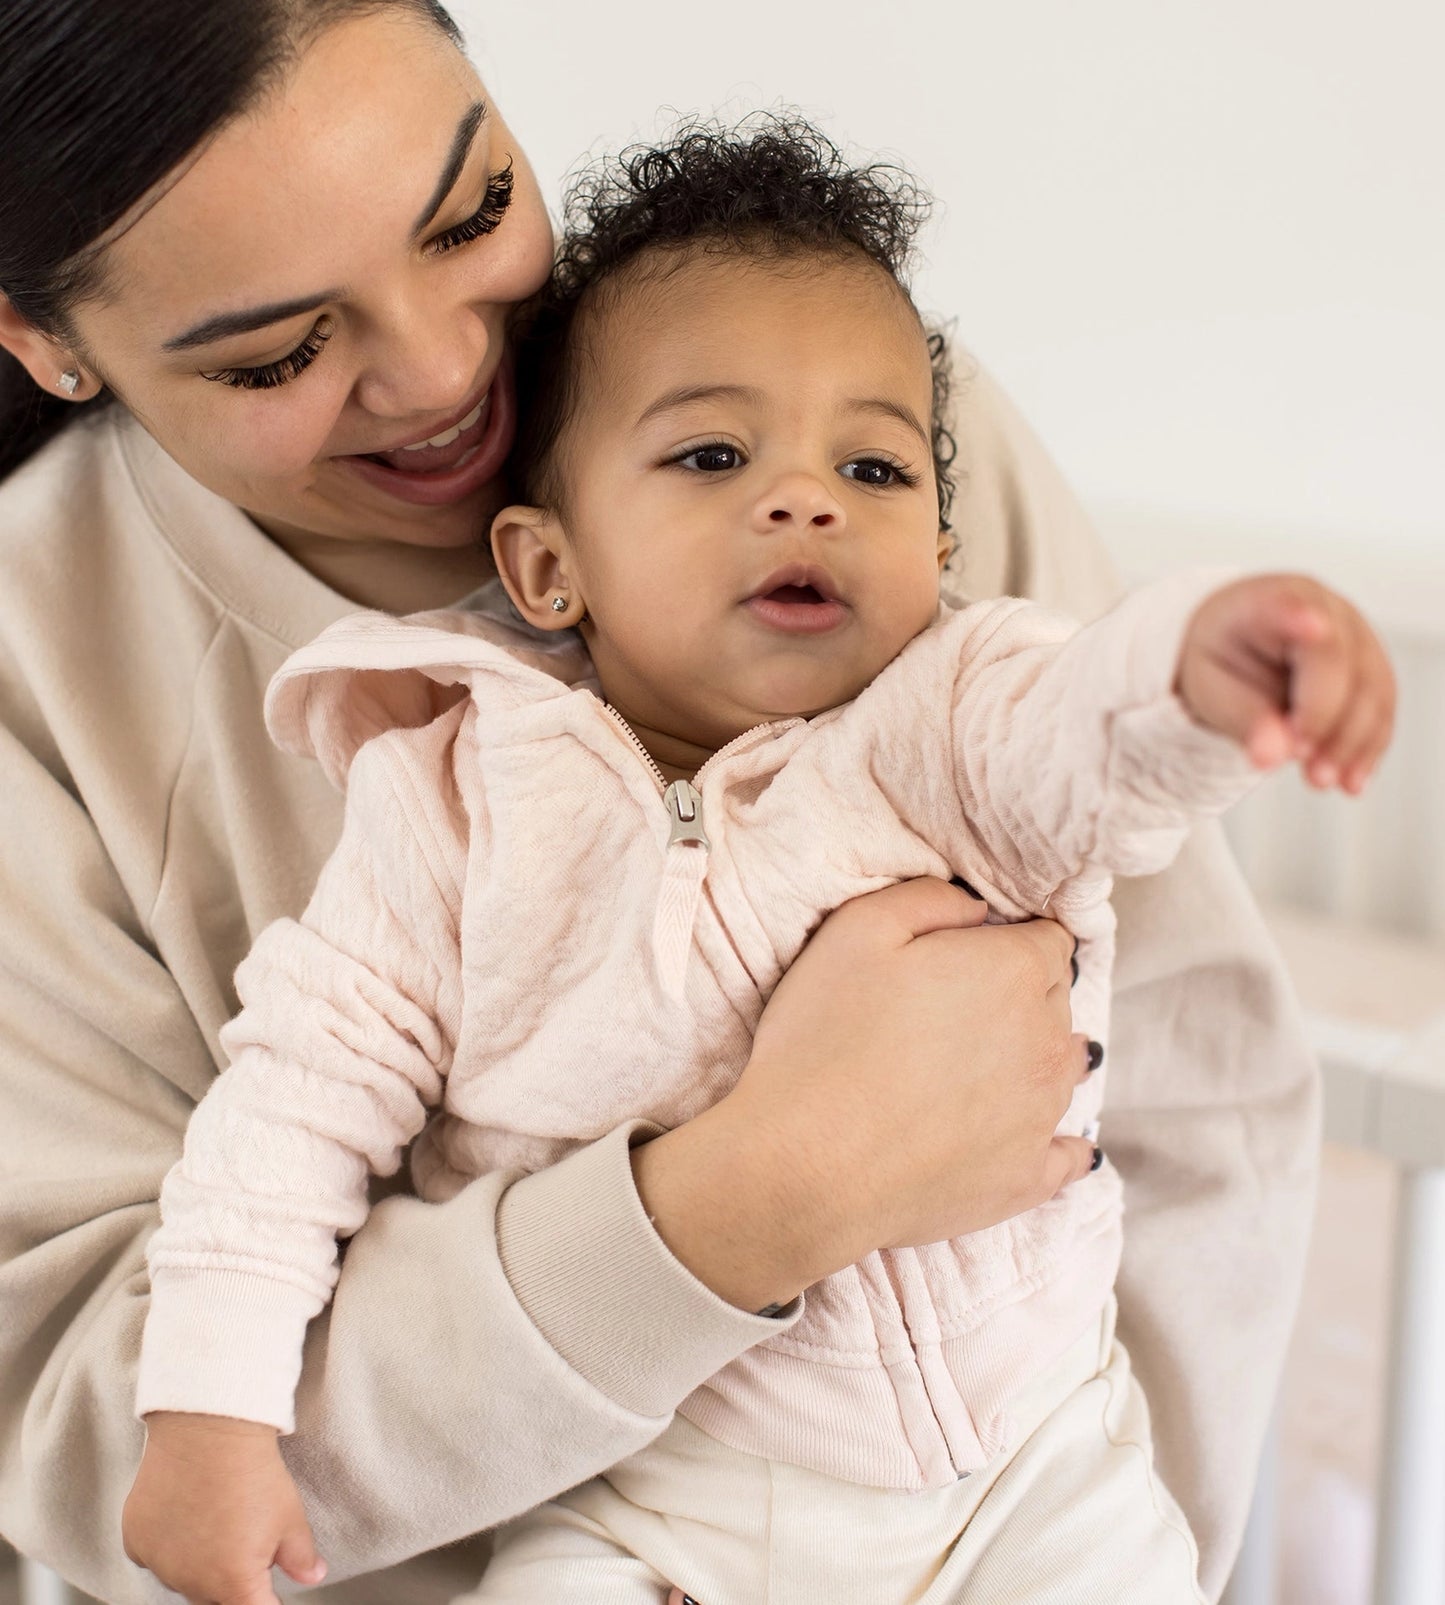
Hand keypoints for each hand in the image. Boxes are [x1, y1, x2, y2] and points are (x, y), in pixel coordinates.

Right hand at [122, 1413, 325, 1604]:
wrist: (208, 1430)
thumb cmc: (252, 1471)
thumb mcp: (290, 1515)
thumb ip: (300, 1557)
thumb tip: (312, 1575)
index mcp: (234, 1585)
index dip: (265, 1600)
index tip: (268, 1591)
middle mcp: (191, 1584)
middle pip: (215, 1599)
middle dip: (233, 1581)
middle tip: (247, 1538)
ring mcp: (160, 1565)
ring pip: (184, 1579)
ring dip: (199, 1564)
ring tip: (219, 1518)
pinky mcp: (136, 1541)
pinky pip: (155, 1557)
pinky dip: (169, 1545)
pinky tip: (186, 1514)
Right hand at [632, 878, 1096, 1310]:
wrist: (807, 1166)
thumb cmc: (823, 1038)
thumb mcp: (857, 930)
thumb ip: (929, 899)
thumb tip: (977, 909)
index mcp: (1014, 972)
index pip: (1048, 939)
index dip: (1010, 939)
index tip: (975, 952)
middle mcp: (1047, 1040)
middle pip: (1056, 1000)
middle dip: (1022, 995)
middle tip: (959, 1007)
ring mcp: (1042, 1115)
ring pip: (1064, 1070)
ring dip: (1036, 1059)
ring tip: (986, 1066)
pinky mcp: (1026, 1178)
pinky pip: (1068, 1156)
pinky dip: (1060, 1143)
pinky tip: (1050, 1143)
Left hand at [1178, 573, 1395, 792]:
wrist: (1242, 644)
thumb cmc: (1222, 659)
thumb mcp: (1212, 689)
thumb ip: (1244, 719)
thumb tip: (1274, 756)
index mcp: (1268, 602)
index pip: (1288, 608)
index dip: (1302, 619)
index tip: (1312, 628)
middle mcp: (1324, 608)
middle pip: (1341, 665)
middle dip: (1329, 724)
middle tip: (1309, 773)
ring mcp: (1357, 635)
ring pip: (1372, 691)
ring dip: (1352, 744)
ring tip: (1323, 783)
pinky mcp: (1373, 666)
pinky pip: (1382, 709)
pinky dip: (1368, 748)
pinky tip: (1350, 782)